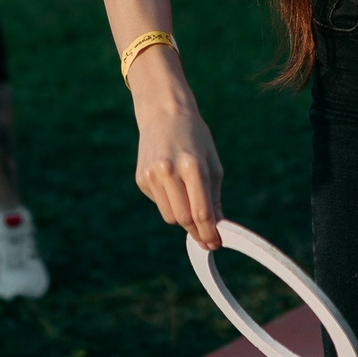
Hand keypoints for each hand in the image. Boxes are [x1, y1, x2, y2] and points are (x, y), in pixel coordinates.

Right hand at [131, 61, 222, 250]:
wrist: (164, 113)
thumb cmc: (195, 138)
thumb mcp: (212, 163)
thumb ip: (214, 198)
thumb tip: (216, 229)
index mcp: (192, 166)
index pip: (201, 212)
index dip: (209, 232)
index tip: (215, 243)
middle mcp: (168, 171)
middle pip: (183, 219)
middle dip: (197, 230)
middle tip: (207, 236)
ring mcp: (151, 175)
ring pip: (169, 216)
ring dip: (183, 217)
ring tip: (190, 201)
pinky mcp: (141, 179)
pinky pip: (159, 203)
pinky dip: (170, 202)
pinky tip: (173, 183)